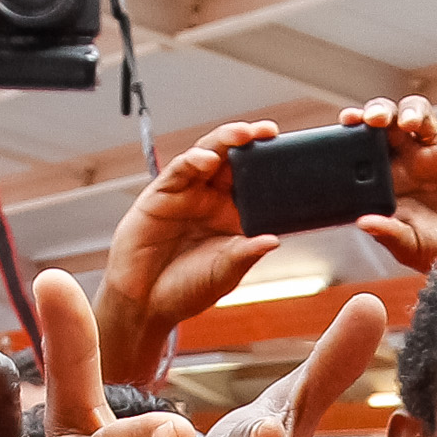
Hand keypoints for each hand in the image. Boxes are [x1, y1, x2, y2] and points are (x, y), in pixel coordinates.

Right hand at [92, 121, 282, 380]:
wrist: (145, 305)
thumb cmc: (185, 290)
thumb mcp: (224, 274)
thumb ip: (245, 255)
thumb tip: (274, 240)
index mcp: (231, 214)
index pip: (255, 179)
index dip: (270, 164)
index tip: (291, 152)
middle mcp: (210, 198)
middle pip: (233, 158)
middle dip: (250, 140)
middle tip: (268, 132)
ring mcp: (186, 193)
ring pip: (207, 154)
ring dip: (225, 140)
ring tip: (243, 135)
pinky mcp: (160, 194)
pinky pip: (179, 170)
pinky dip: (193, 160)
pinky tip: (207, 160)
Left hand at [343, 96, 436, 271]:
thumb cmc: (436, 251)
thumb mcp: (408, 246)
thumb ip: (387, 233)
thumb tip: (363, 223)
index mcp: (389, 175)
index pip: (367, 140)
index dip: (357, 124)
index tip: (348, 120)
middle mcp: (412, 157)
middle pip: (392, 117)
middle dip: (382, 110)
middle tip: (375, 118)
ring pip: (424, 113)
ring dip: (414, 110)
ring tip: (410, 123)